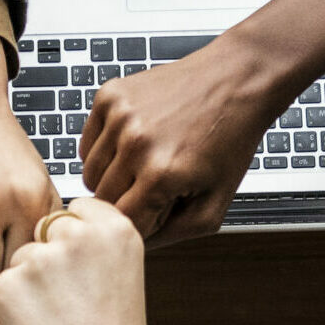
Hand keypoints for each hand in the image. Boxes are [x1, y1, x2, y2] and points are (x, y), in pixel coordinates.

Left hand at [0, 199, 154, 324]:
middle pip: (43, 232)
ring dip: (26, 288)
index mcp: (116, 229)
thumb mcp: (122, 281)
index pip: (76, 210)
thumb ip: (94, 250)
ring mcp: (41, 259)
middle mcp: (79, 235)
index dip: (71, 241)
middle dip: (46, 262)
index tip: (77, 265)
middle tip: (66, 304)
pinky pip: (0, 288)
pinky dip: (9, 311)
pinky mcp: (8, 285)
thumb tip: (58, 236)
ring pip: (19, 261)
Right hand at [79, 36, 290, 245]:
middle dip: (125, 201)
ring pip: (89, 174)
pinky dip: (104, 150)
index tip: (158, 211)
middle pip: (101, 201)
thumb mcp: (215, 205)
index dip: (141, 223)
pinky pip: (87, 144)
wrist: (238, 78)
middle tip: (154, 186)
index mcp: (161, 175)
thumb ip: (172, 236)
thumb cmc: (229, 139)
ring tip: (144, 163)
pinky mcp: (110, 96)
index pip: (122, 224)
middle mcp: (135, 143)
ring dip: (112, 177)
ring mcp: (119, 116)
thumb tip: (135, 246)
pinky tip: (133, 143)